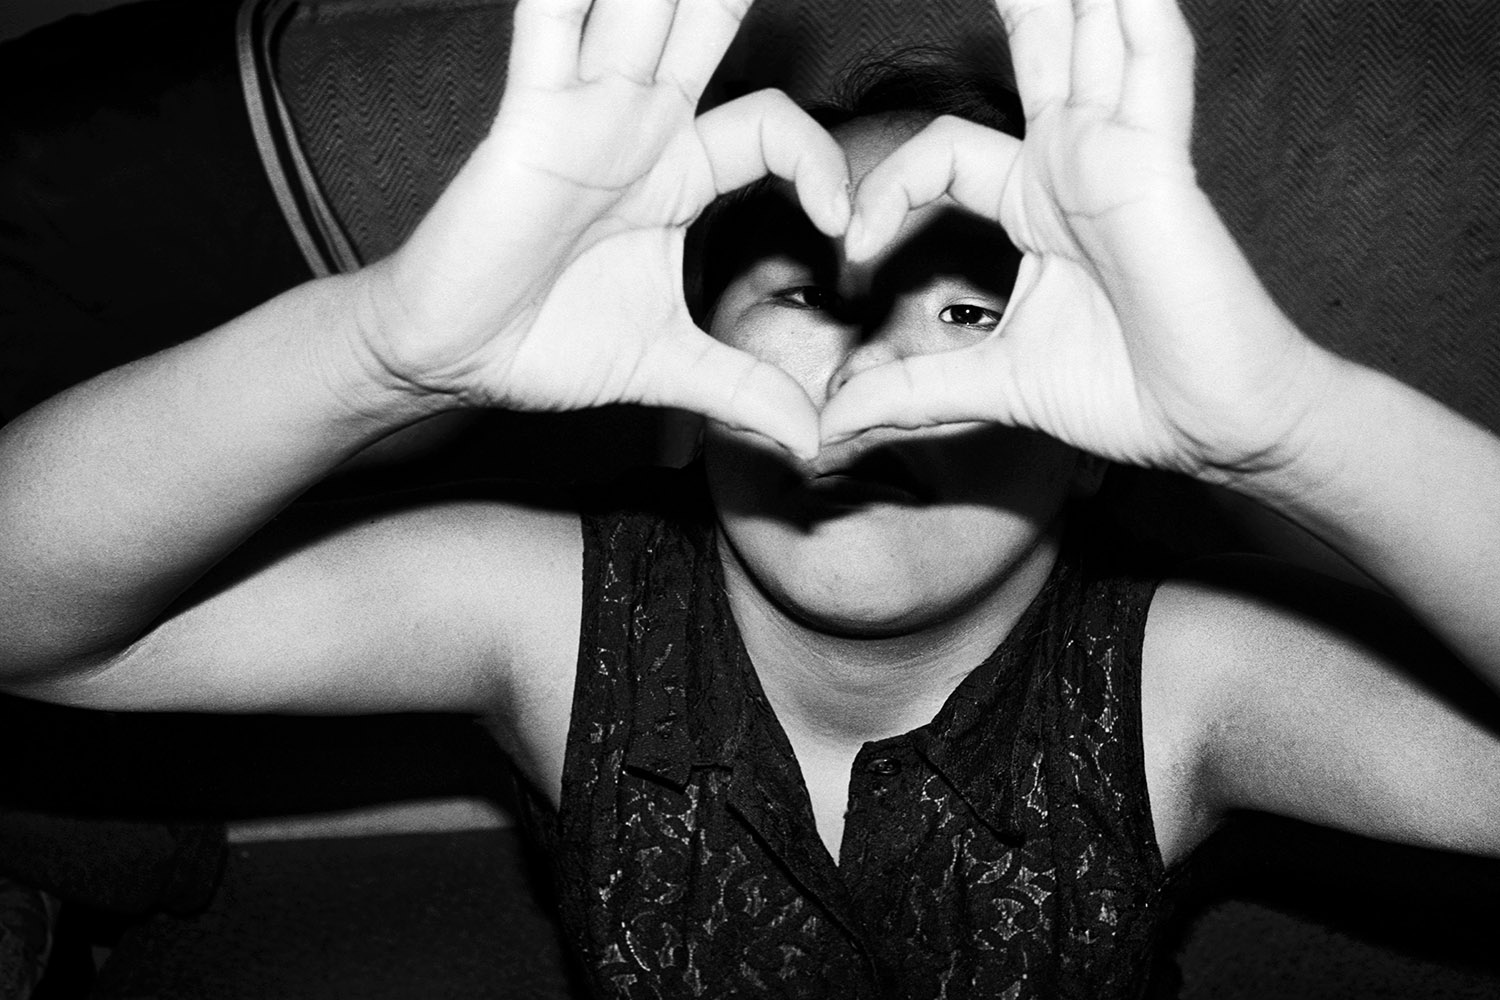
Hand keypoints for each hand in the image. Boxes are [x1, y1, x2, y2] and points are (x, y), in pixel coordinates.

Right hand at [359, 0, 850, 457]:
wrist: (455, 361)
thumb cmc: (546, 345)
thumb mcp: (671, 367)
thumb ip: (746, 390)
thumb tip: (813, 441)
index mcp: (678, 174)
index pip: (772, 126)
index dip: (818, 162)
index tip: (842, 228)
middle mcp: (636, 128)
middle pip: (706, 31)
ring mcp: (583, 115)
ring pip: (637, 11)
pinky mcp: (528, 121)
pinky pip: (550, 34)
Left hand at [820, 0, 1327, 479]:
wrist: (1206, 426)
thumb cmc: (1126, 393)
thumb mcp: (992, 385)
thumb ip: (911, 392)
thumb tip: (831, 424)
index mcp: (1036, 203)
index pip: (940, 155)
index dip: (888, 189)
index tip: (852, 246)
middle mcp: (1075, 163)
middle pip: (1037, 51)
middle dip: (1016, 3)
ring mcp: (1117, 153)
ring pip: (1092, 35)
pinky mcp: (1155, 160)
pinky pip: (1151, 64)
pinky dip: (1138, 14)